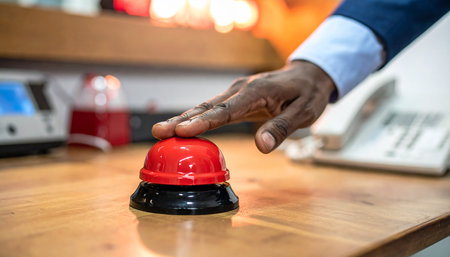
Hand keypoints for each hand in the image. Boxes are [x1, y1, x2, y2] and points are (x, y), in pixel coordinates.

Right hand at [152, 60, 335, 152]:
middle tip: (158, 132)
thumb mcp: (304, 113)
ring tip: (160, 131)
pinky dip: (194, 118)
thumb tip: (261, 147)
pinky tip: (181, 128)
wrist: (308, 76)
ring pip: (205, 107)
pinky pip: (212, 108)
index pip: (226, 110)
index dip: (204, 121)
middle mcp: (241, 89)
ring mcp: (236, 91)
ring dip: (182, 119)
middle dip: (182, 120)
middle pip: (207, 107)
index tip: (183, 131)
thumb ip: (281, 128)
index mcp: (257, 92)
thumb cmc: (307, 94)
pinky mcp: (235, 97)